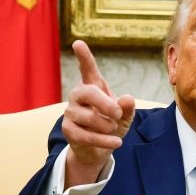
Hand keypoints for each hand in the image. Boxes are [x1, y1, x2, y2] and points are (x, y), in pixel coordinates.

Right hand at [63, 40, 135, 187]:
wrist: (98, 150)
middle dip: (106, 104)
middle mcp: (78, 96)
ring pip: (89, 117)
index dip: (84, 57)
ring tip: (114, 130)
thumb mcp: (125, 117)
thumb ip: (127, 107)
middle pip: (88, 92)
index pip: (87, 69)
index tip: (78, 43)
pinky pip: (86, 135)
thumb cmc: (111, 127)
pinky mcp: (68, 130)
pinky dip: (104, 140)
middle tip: (118, 113)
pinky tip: (116, 142)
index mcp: (93, 87)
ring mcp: (70, 112)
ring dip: (107, 126)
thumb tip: (127, 98)